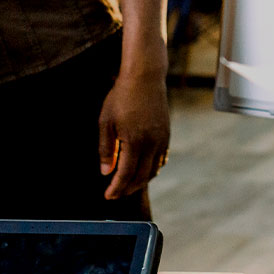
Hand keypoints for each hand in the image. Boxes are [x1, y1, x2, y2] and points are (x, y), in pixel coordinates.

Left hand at [97, 69, 171, 199]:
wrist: (145, 77)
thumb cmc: (122, 96)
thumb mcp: (106, 121)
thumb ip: (107, 149)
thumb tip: (106, 171)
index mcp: (135, 141)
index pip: (126, 174)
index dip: (117, 188)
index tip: (108, 196)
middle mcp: (152, 143)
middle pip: (141, 177)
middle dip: (128, 188)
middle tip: (116, 193)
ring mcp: (162, 139)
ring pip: (153, 170)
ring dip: (140, 181)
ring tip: (127, 184)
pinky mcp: (166, 134)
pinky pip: (161, 159)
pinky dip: (151, 169)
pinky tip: (142, 169)